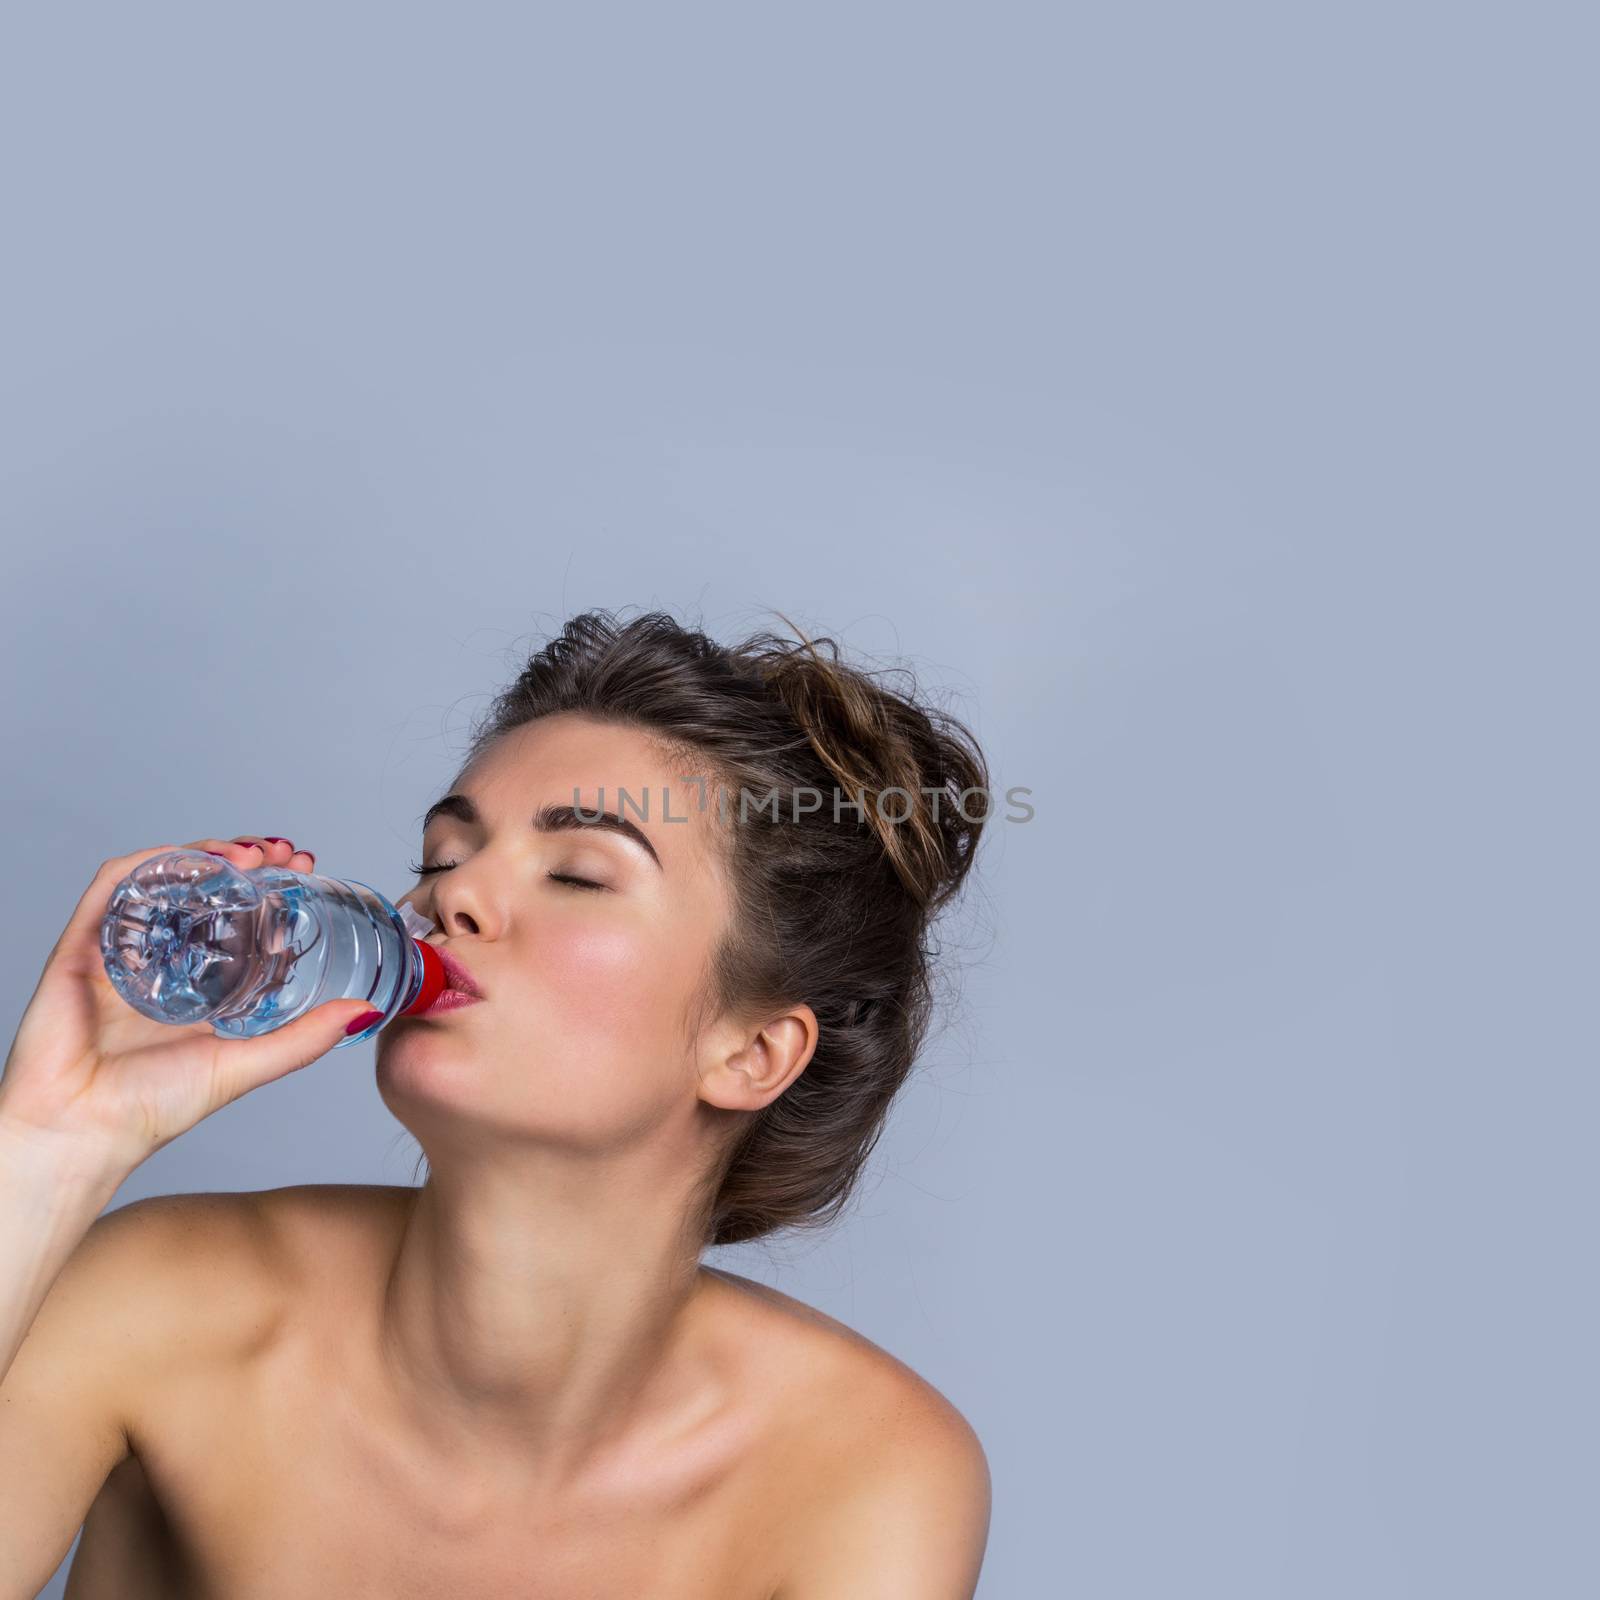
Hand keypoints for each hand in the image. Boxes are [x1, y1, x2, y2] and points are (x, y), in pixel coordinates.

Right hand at [0, 836, 379, 1181]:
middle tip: (285, 854)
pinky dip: (149, 863)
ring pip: (162, 878)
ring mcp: (121, 949)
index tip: (307, 868)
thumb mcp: (245, 1064)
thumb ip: (303, 1039)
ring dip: (206, 854)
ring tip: (248, 854)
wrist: (80, 1133)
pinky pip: (110, 888)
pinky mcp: (80, 946)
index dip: (272, 885)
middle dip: (246, 859)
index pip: (236, 914)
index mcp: (197, 982)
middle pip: (203, 887)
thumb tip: (365, 1013)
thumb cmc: (149, 1108)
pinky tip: (186, 859)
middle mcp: (159, 958)